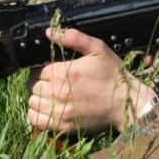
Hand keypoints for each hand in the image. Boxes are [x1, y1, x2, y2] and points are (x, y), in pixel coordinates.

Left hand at [26, 27, 156, 136]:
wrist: (126, 103)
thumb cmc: (113, 75)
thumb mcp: (98, 49)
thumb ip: (74, 38)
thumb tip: (49, 32)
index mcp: (63, 72)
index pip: (36, 70)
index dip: (41, 69)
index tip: (51, 70)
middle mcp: (58, 93)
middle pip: (33, 86)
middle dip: (39, 82)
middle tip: (52, 82)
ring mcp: (59, 111)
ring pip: (32, 102)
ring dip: (38, 98)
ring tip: (49, 95)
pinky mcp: (63, 126)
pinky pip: (36, 120)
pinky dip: (36, 114)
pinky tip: (47, 109)